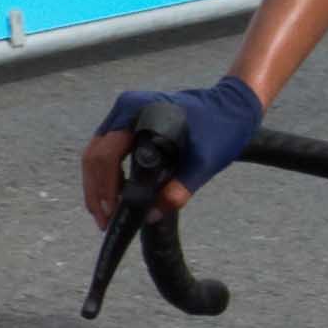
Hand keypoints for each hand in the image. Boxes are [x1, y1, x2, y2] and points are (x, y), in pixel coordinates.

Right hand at [78, 74, 265, 225]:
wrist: (233, 105)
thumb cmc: (221, 128)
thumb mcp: (204, 162)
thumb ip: (179, 189)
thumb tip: (150, 216)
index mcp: (138, 112)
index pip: (106, 154)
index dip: (104, 187)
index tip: (111, 214)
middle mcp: (124, 109)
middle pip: (94, 155)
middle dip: (95, 191)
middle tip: (103, 221)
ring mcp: (123, 114)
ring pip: (96, 154)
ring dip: (96, 185)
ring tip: (104, 214)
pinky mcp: (127, 122)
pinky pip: (106, 150)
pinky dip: (105, 175)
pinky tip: (112, 195)